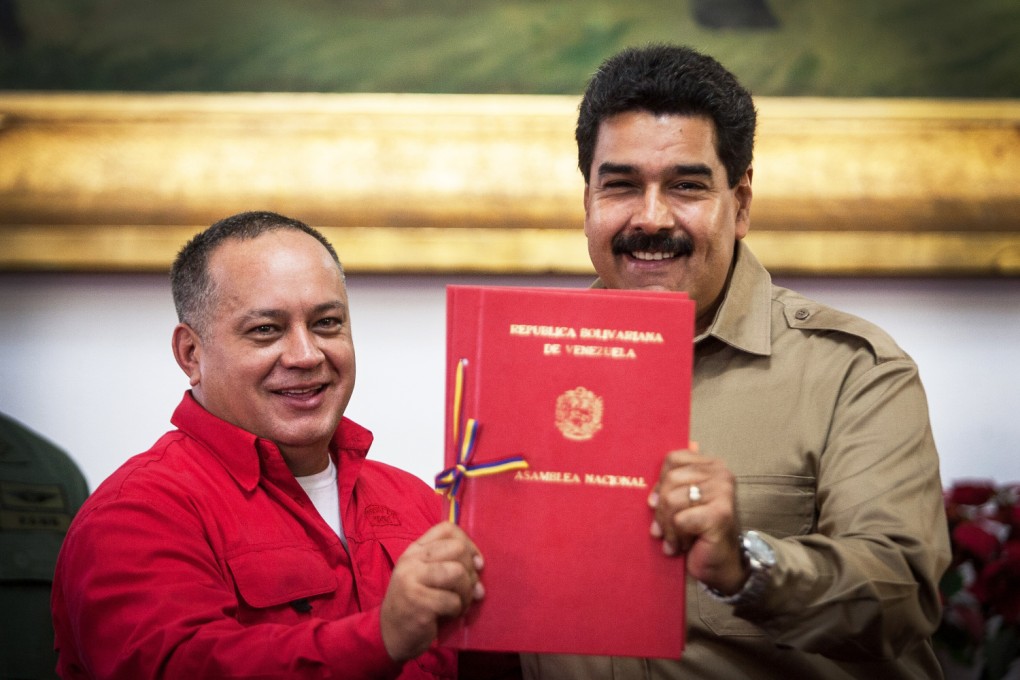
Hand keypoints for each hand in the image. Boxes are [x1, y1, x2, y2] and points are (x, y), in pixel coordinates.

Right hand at [380, 522, 483, 662]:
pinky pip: (452, 600)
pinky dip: (458, 610)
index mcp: (415, 550)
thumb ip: (450, 564)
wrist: (391, 634)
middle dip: (471, 572)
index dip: (469, 544)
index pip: (447, 529)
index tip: (476, 563)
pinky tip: (449, 614)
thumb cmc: (417, 603)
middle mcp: (411, 561)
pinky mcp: (417, 603)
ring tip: (459, 603)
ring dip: (466, 592)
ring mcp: (411, 580)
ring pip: (457, 573)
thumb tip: (480, 565)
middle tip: (467, 590)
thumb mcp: (428, 576)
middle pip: (457, 549)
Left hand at [648, 443, 747, 594]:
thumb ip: (673, 480)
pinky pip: (680, 519)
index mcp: (712, 465)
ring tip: (676, 538)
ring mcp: (723, 492)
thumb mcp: (683, 501)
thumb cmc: (699, 533)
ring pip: (672, 500)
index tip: (658, 504)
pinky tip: (684, 545)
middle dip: (661, 509)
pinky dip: (676, 536)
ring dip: (668, 526)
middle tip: (666, 528)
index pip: (672, 460)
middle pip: (670, 480)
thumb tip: (653, 463)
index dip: (659, 484)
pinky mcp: (720, 514)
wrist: (720, 566)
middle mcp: (721, 474)